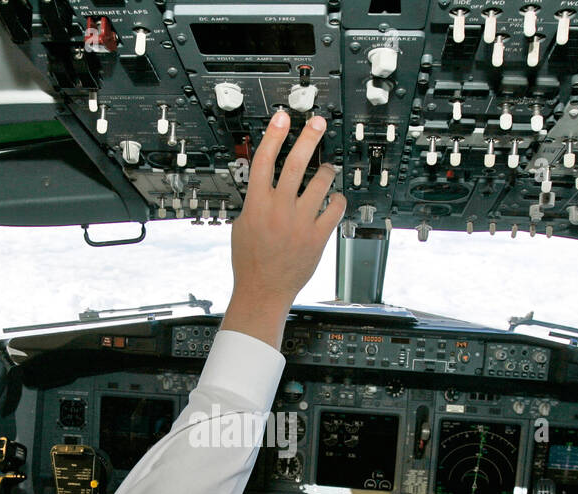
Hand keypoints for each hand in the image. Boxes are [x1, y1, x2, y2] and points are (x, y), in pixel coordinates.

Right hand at [229, 110, 345, 316]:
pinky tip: (334, 198)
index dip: (273, 135)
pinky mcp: (317, 237)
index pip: (264, 160)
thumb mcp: (241, 225)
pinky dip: (337, 199)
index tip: (282, 118)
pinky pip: (334, 208)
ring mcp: (300, 223)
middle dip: (308, 138)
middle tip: (317, 123)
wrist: (263, 291)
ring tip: (327, 168)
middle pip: (295, 164)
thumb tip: (262, 180)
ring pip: (320, 183)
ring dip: (326, 170)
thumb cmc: (250, 261)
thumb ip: (253, 201)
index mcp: (256, 205)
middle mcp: (279, 210)